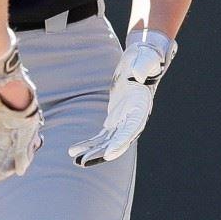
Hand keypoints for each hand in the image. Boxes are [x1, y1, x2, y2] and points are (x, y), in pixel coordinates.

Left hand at [70, 29, 175, 167]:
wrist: (144, 58)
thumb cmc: (146, 57)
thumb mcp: (146, 59)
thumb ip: (143, 66)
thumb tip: (138, 73)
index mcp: (141, 107)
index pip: (132, 129)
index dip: (121, 142)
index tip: (109, 154)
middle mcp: (134, 118)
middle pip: (118, 141)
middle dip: (102, 153)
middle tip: (83, 162)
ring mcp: (124, 120)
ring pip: (108, 142)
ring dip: (92, 152)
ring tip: (75, 160)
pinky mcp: (115, 118)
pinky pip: (102, 135)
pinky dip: (90, 143)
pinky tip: (75, 150)